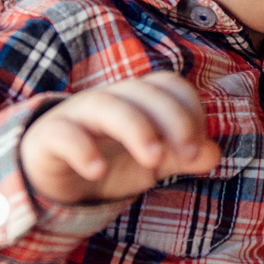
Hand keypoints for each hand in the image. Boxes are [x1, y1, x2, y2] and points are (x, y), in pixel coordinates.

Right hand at [20, 71, 222, 204]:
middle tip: (187, 154)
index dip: (190, 110)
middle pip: (143, 92)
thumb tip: (213, 152)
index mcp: (138, 99)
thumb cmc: (110, 160)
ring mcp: (78, 115)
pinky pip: (64, 134)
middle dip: (172, 120)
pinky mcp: (50, 137)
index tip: (198, 147)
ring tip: (154, 160)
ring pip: (106, 106)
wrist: (54, 178)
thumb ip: (183, 156)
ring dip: (135, 129)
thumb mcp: (152, 162)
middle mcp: (110, 99)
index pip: (169, 85)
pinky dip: (82, 149)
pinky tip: (97, 171)